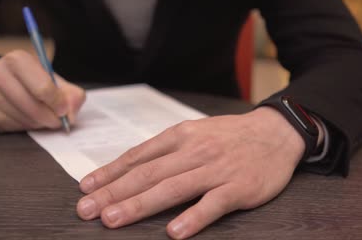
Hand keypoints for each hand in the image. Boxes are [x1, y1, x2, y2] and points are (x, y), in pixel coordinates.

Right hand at [0, 50, 84, 131]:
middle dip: (52, 118)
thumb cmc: (29, 78)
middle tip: (59, 120)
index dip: (58, 103)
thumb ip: (69, 92)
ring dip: (42, 123)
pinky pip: (17, 128)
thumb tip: (72, 111)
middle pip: (34, 107)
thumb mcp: (50, 77)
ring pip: (27, 120)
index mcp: (17, 60)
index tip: (65, 109)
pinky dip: (30, 127)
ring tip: (46, 117)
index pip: (42, 88)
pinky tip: (32, 118)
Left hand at [77, 107, 304, 238]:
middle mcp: (193, 151)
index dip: (110, 173)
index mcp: (180, 136)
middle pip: (147, 174)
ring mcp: (216, 169)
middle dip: (113, 192)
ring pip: (172, 188)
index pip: (137, 156)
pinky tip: (175, 232)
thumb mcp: (194, 132)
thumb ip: (165, 149)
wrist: (275, 132)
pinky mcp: (238, 187)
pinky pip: (213, 203)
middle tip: (87, 210)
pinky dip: (193, 217)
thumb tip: (130, 166)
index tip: (86, 188)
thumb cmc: (228, 136)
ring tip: (113, 220)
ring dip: (140, 205)